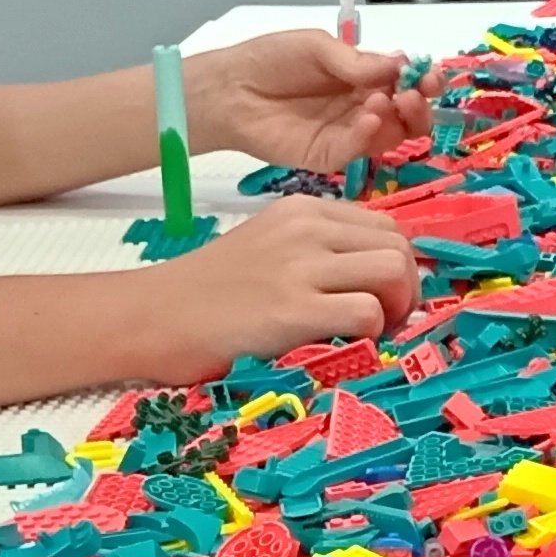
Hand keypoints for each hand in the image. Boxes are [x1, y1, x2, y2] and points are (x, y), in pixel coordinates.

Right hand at [145, 195, 423, 371]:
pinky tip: (345, 347)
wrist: (151, 316)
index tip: (379, 297)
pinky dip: (370, 335)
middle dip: (404, 289)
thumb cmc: (208, 293)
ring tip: (369, 334)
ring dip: (395, 309)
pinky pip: (367, 312)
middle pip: (399, 246)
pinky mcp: (292, 309)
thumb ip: (319, 251)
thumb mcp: (269, 247)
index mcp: (303, 210)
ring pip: (394, 270)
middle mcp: (307, 228)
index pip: (385, 225)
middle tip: (382, 322)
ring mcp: (300, 266)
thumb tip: (379, 279)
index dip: (395, 265)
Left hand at [186, 33, 431, 172]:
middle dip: (420, 105)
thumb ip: (357, 61)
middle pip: (408, 115)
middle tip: (415, 94)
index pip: (405, 83)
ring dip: (398, 118)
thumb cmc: (271, 60)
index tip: (429, 75)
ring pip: (392, 136)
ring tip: (383, 101)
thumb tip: (401, 64)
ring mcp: (348, 134)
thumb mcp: (317, 48)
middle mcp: (362, 107)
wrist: (231, 89)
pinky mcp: (330, 155)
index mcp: (363, 78)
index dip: (423, 81)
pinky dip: (370, 135)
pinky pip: (360, 149)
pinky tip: (368, 117)